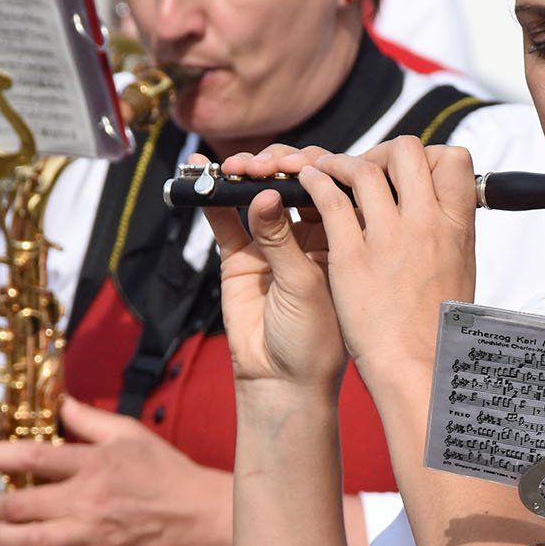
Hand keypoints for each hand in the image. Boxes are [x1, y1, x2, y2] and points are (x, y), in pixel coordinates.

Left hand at [0, 396, 223, 545]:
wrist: (201, 513)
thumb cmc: (166, 470)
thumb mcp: (129, 433)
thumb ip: (88, 418)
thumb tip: (57, 401)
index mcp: (90, 463)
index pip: (31, 456)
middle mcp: (85, 499)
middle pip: (21, 504)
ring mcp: (92, 534)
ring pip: (31, 542)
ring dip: (5, 541)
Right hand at [195, 147, 346, 392]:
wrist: (283, 381)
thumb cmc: (314, 339)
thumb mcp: (304, 284)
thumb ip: (282, 239)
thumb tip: (265, 194)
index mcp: (343, 235)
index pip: (328, 186)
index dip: (311, 167)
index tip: (293, 164)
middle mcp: (311, 232)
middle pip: (292, 182)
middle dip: (275, 166)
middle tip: (258, 166)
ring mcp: (274, 240)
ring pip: (258, 194)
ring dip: (244, 175)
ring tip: (230, 169)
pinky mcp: (241, 255)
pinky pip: (226, 218)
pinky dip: (213, 196)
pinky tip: (201, 177)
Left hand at [298, 137, 476, 379]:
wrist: (417, 367)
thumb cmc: (438, 329)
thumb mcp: (460, 273)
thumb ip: (448, 236)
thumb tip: (444, 212)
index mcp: (457, 227)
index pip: (453, 160)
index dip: (430, 155)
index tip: (410, 171)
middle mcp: (427, 224)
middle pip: (407, 151)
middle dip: (383, 150)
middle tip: (367, 166)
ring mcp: (389, 238)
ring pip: (364, 169)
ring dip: (341, 162)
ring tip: (326, 168)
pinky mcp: (351, 257)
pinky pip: (329, 201)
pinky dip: (315, 182)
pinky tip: (307, 182)